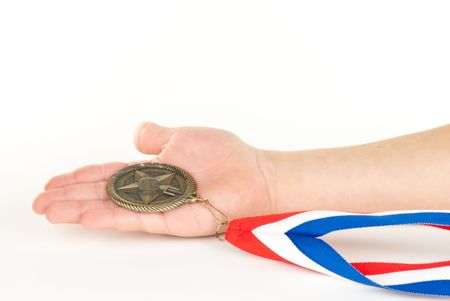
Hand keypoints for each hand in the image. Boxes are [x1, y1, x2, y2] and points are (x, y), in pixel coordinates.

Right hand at [32, 122, 274, 236]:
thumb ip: (156, 137)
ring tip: (51, 211)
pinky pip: (136, 218)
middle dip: (71, 196)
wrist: (252, 174)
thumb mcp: (183, 135)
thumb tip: (135, 134)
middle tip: (40, 201)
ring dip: (80, 209)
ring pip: (113, 209)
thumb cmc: (224, 155)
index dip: (82, 177)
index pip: (109, 175)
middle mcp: (151, 191)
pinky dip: (110, 217)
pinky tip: (86, 216)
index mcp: (152, 170)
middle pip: (103, 194)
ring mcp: (159, 207)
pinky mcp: (171, 220)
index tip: (57, 180)